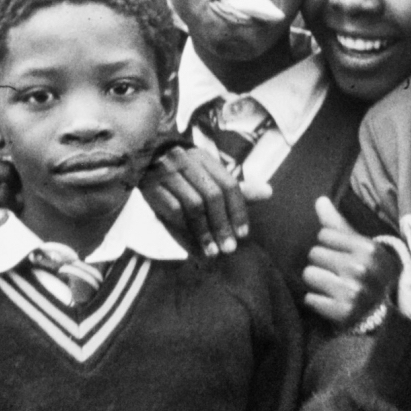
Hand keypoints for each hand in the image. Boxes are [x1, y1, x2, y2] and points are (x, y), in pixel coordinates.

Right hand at [140, 145, 264, 258]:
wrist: (142, 158)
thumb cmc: (183, 172)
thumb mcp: (208, 175)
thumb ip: (236, 188)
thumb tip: (268, 192)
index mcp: (205, 159)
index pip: (228, 184)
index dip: (238, 210)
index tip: (243, 234)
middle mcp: (188, 162)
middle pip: (212, 195)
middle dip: (222, 224)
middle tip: (229, 249)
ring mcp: (167, 173)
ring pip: (192, 205)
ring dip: (204, 232)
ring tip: (211, 253)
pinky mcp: (151, 187)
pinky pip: (172, 211)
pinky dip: (184, 230)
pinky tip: (192, 245)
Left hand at [302, 199, 398, 325]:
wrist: (386, 313)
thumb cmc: (371, 274)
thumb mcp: (363, 248)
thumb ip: (339, 224)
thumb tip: (319, 200)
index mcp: (367, 249)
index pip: (324, 234)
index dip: (327, 244)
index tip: (338, 253)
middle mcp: (361, 269)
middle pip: (314, 254)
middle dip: (320, 262)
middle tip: (334, 271)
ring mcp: (352, 292)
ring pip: (309, 274)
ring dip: (316, 281)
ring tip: (330, 285)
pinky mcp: (342, 312)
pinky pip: (310, 299)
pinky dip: (316, 300)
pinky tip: (329, 300)